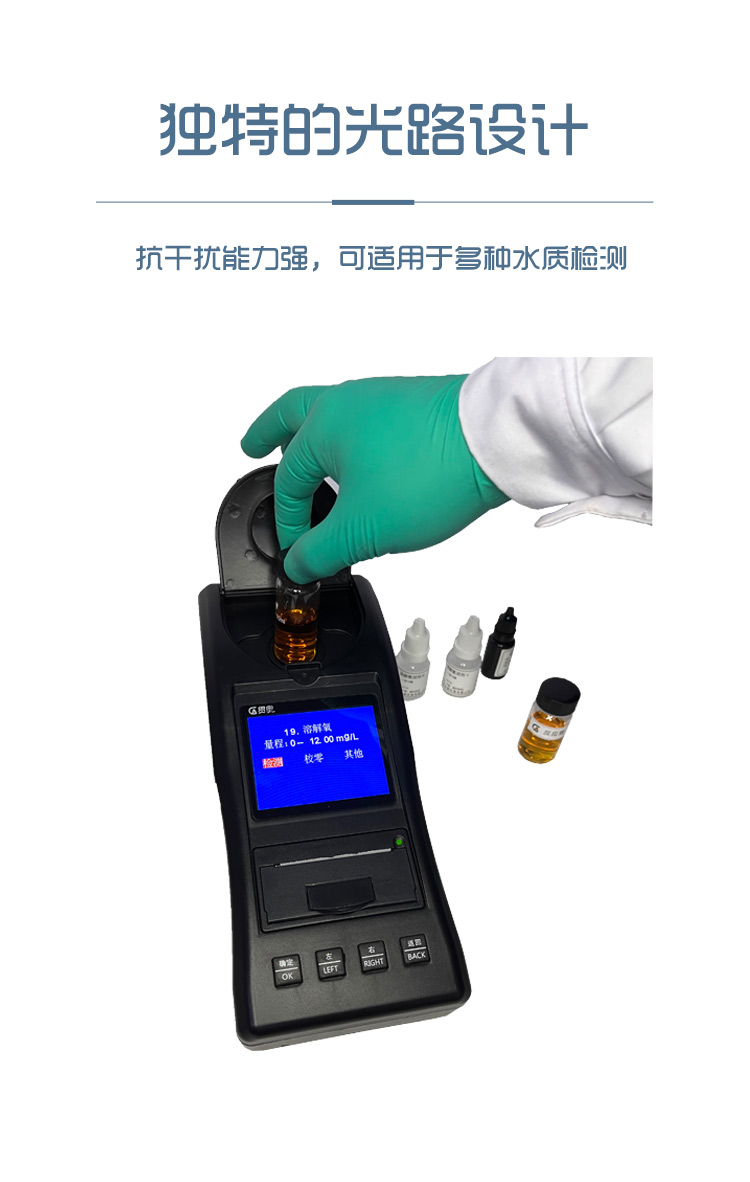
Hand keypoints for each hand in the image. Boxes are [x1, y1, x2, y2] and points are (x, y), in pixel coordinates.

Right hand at [241, 375, 507, 582]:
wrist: (497, 441)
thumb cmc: (428, 472)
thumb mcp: (363, 529)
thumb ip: (322, 550)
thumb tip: (300, 564)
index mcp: (323, 423)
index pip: (289, 479)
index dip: (289, 521)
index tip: (299, 551)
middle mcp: (349, 401)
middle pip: (294, 413)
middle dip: (270, 432)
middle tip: (252, 447)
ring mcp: (385, 398)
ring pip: (335, 417)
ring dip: (316, 438)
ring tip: (312, 462)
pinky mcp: (417, 407)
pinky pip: (370, 423)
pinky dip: (355, 443)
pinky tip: (367, 468)